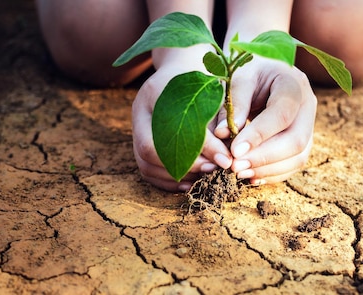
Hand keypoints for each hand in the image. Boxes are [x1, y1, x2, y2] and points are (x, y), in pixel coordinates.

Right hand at [132, 64, 232, 190]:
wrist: (183, 67)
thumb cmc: (205, 80)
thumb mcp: (214, 93)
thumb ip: (219, 121)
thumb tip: (226, 157)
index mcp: (155, 92)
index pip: (169, 128)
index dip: (199, 149)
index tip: (225, 159)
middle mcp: (139, 110)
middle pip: (149, 150)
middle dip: (185, 166)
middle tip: (213, 170)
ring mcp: (136, 127)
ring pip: (145, 164)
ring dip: (176, 176)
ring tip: (204, 177)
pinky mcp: (140, 140)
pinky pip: (146, 169)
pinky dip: (167, 181)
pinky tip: (190, 182)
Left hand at [214, 57, 317, 184]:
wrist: (265, 72)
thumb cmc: (249, 71)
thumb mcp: (239, 78)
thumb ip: (234, 103)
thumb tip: (223, 134)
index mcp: (293, 83)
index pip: (281, 114)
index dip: (259, 135)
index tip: (234, 151)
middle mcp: (308, 105)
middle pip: (296, 140)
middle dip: (264, 158)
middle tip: (235, 167)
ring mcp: (310, 125)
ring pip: (299, 157)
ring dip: (268, 170)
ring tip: (239, 173)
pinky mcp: (305, 141)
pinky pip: (294, 164)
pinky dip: (273, 174)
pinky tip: (251, 176)